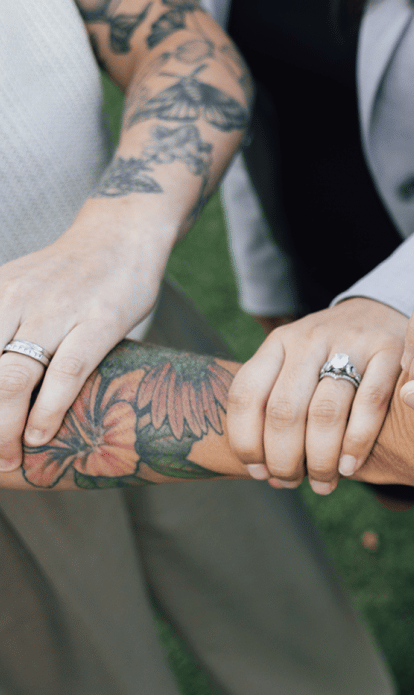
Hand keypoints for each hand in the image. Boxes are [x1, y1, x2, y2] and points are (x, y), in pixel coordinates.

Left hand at [0, 216, 164, 471]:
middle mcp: (14, 303)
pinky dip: (49, 410)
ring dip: (4, 427)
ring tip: (9, 459)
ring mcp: (57, 313)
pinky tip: (41, 435)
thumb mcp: (13, 292)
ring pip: (13, 379)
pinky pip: (66, 373)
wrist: (121, 236)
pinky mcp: (99, 322)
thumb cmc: (66, 274)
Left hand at [226, 297, 405, 493]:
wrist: (382, 315)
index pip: (246, 395)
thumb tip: (266, 475)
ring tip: (323, 484)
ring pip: (325, 411)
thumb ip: (280, 407)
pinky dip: (357, 442)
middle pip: (285, 410)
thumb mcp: (297, 367)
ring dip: (320, 459)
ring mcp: (350, 341)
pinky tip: (349, 466)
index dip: (246, 441)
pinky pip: (369, 403)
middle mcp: (309, 338)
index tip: (257, 472)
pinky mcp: (389, 349)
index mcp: (279, 343)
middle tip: (293, 482)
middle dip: (284, 459)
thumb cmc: (332, 360)